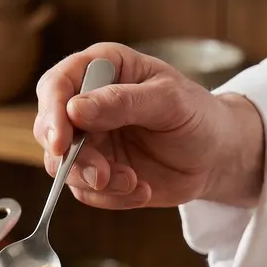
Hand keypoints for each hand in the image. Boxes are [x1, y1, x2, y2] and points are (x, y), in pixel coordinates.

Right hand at [33, 42, 265, 209]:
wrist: (216, 156)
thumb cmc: (198, 116)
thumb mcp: (169, 101)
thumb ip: (123, 102)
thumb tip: (75, 109)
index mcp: (102, 69)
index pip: (57, 85)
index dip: (52, 113)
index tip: (62, 143)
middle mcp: (87, 104)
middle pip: (50, 130)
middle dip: (73, 159)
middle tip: (103, 175)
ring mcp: (89, 140)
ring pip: (62, 166)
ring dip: (96, 182)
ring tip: (133, 183)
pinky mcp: (95, 172)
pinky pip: (84, 191)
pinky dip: (111, 197)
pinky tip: (140, 190)